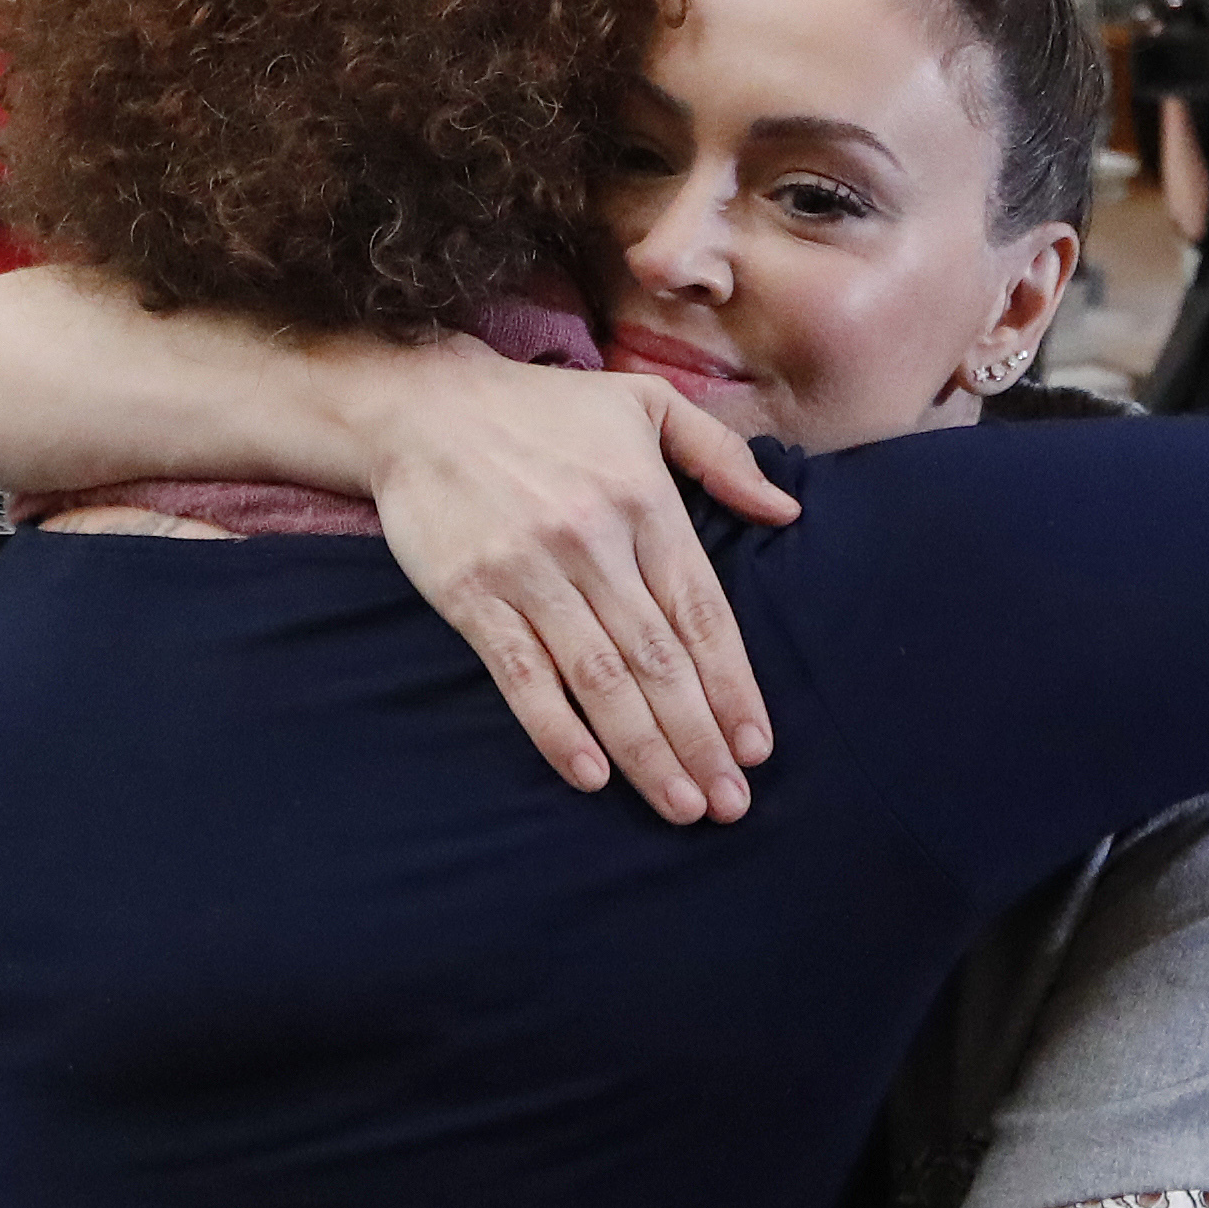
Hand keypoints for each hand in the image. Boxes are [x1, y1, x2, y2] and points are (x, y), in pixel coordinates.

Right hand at [352, 343, 799, 824]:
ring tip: (681, 804)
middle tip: (730, 803)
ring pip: (600, 677)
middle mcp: (593, 541)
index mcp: (643, 500)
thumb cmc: (543, 410)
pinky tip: (591, 776)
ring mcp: (529, 571)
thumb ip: (722, 455)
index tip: (756, 746)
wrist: (420, 404)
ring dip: (644, 749)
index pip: (701, 612)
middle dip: (698, 737)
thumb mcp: (645, 404)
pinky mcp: (471, 595)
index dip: (732, 685)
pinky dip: (555, 729)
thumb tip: (788, 511)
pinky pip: (521, 674)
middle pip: (657, 659)